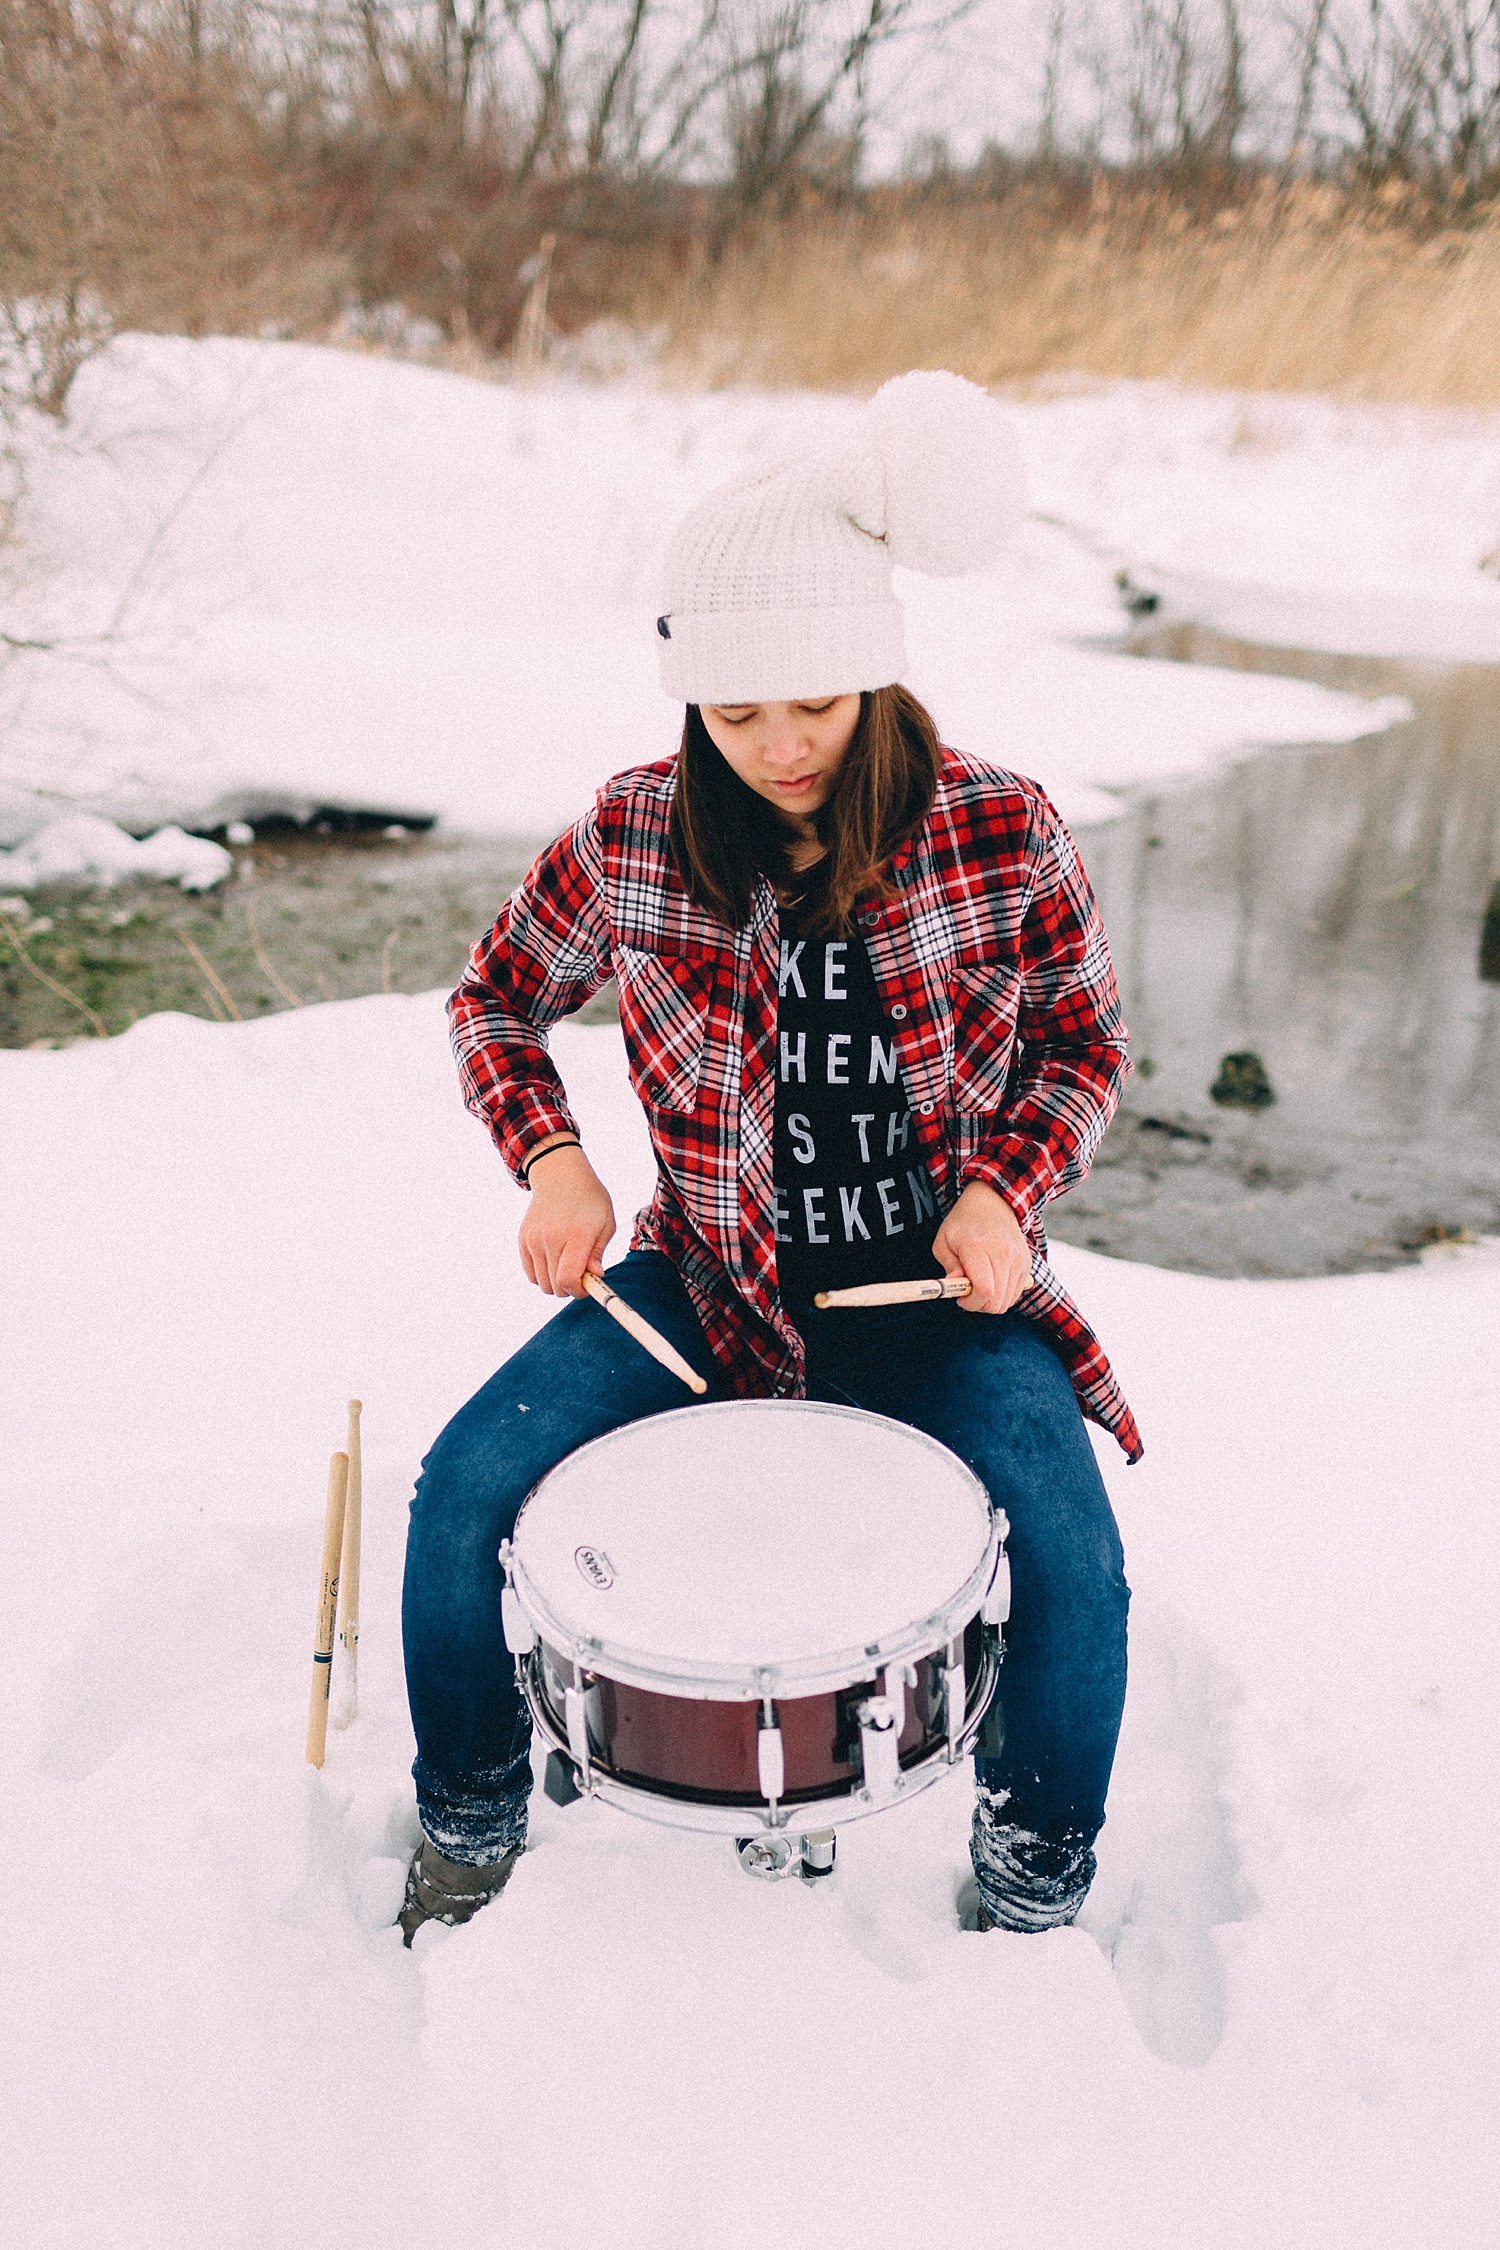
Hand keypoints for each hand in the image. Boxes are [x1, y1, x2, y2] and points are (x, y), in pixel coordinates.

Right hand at [519, 1144, 616, 1296]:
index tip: (587, 1286)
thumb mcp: (606, 1224)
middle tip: (581, 1275)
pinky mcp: (524, 1240)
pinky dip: (543, 1275)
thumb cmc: (590, 1201)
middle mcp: (551, 1237)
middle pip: (555, 1286)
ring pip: (542, 1283)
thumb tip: (594, 1276)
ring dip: (556, 1283)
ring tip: (567, 1266)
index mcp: (577, 1234)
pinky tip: (554, 1261)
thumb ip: (598, 1253)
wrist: (561, 1176)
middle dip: (570, 1288)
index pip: (568, 1278)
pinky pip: (531, 1274)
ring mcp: (534, 1239)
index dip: (578, 1291)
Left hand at [931, 1180, 1032, 1314]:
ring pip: (1007, 1301)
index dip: (971, 1303)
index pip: (983, 1289)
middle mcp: (1002, 1254)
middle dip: (979, 1305)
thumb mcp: (943, 1241)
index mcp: (977, 1247)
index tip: (960, 1298)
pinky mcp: (1026, 1263)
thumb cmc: (963, 1224)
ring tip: (980, 1286)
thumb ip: (948, 1267)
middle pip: (996, 1301)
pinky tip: (992, 1281)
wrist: (993, 1203)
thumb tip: (957, 1287)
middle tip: (968, 1293)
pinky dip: (1003, 1295)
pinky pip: (1016, 1294)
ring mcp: (1018, 1259)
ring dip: (991, 1301)